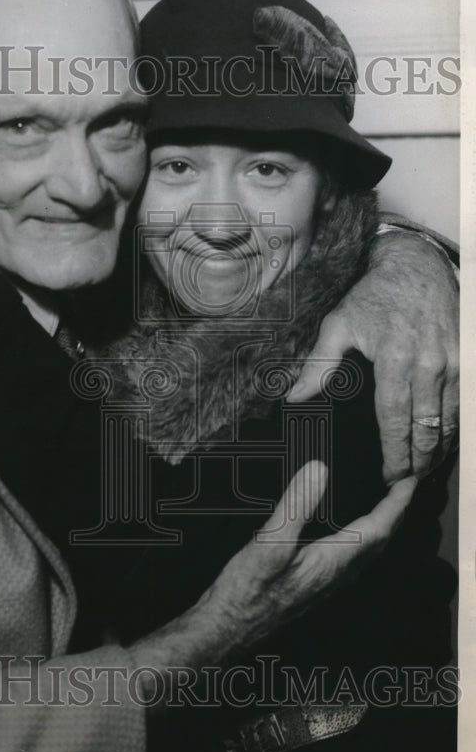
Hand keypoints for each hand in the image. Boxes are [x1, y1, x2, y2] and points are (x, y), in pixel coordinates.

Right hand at [130, 462, 416, 700]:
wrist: (227, 630)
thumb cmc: (246, 593)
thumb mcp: (269, 542)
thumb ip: (297, 505)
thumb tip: (319, 469)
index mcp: (332, 562)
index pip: (378, 529)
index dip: (396, 504)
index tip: (409, 481)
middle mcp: (336, 576)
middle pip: (379, 543)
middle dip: (395, 514)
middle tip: (403, 488)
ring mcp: (325, 584)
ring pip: (367, 553)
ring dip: (380, 528)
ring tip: (383, 506)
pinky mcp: (312, 586)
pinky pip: (350, 559)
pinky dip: (361, 539)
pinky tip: (347, 534)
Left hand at [287, 230, 458, 481]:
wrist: (417, 265)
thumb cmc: (372, 297)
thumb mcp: (338, 324)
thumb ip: (318, 364)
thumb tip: (293, 397)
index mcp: (394, 359)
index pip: (395, 419)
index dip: (394, 453)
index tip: (388, 477)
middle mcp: (429, 364)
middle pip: (427, 428)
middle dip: (419, 462)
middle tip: (407, 486)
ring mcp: (453, 363)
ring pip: (450, 421)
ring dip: (440, 452)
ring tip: (425, 474)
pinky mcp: (468, 360)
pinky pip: (464, 405)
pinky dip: (455, 429)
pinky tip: (444, 446)